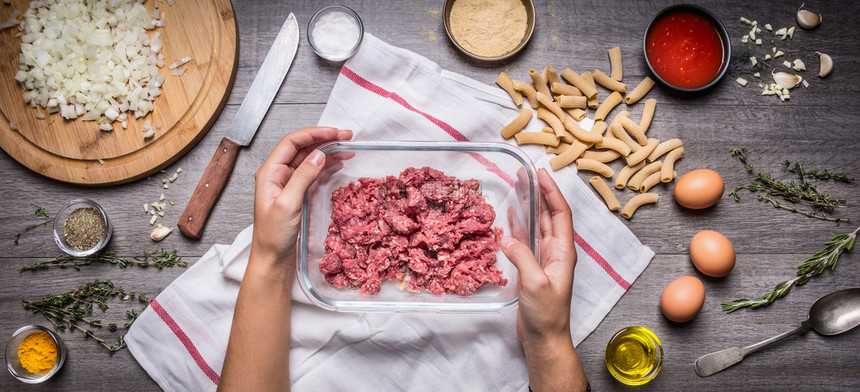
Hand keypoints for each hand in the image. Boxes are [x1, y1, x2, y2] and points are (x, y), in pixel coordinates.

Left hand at [251, 126, 352, 262]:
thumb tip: (318, 155)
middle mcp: (278, 174)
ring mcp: (288, 183)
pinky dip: (326, 165)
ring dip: (328, 151)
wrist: (272, 259)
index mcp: (269, 172)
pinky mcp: (297, 193)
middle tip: (347, 137)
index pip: (292, 142)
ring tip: (348, 148)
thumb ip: (302, 177)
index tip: (334, 133)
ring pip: (309, 159)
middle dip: (324, 139)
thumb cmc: (273, 236)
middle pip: (302, 148)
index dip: (314, 134)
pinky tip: (338, 163)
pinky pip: (313, 173)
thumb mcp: (288, 205)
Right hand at [502, 168, 575, 345]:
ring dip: (529, 206)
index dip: (552, 192)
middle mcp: (556, 252)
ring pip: (537, 225)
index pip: (560, 213)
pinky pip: (525, 240)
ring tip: (517, 187)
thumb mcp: (535, 284)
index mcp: (563, 252)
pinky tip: (510, 216)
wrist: (545, 339)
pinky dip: (518, 226)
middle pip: (549, 214)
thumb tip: (507, 238)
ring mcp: (544, 259)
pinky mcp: (532, 268)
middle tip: (525, 173)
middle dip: (539, 192)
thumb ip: (522, 258)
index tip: (541, 173)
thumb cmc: (546, 315)